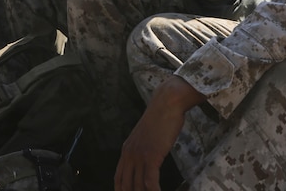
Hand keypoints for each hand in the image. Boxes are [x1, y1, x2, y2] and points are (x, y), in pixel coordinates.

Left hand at [115, 76, 204, 190]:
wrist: (166, 103)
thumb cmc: (160, 118)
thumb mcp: (145, 136)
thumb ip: (142, 149)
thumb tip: (146, 161)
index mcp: (126, 150)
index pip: (118, 178)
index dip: (122, 190)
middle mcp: (130, 154)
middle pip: (126, 185)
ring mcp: (140, 156)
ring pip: (138, 186)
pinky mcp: (152, 156)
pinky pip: (150, 181)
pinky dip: (154, 190)